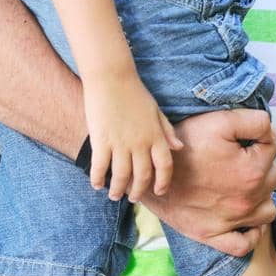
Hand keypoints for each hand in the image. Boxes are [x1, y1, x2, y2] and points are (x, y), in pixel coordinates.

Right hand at [83, 70, 182, 201]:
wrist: (112, 77)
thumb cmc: (134, 92)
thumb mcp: (156, 110)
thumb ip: (166, 131)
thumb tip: (179, 148)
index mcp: (156, 136)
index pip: (165, 166)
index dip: (163, 182)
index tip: (158, 191)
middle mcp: (140, 143)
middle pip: (143, 176)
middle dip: (138, 191)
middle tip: (133, 198)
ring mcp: (120, 143)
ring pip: (121, 176)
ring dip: (118, 190)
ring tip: (114, 196)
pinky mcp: (101, 140)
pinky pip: (100, 167)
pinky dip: (98, 179)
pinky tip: (96, 185)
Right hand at [148, 107, 275, 255]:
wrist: (150, 172)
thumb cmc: (185, 145)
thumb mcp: (220, 121)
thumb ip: (255, 122)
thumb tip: (273, 133)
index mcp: (252, 171)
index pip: (273, 148)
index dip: (259, 138)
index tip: (241, 138)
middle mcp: (248, 199)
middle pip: (274, 177)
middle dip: (262, 165)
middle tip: (239, 158)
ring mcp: (232, 221)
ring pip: (267, 210)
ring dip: (262, 196)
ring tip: (244, 184)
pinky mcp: (213, 235)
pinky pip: (244, 244)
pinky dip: (251, 234)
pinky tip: (247, 220)